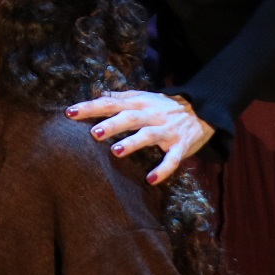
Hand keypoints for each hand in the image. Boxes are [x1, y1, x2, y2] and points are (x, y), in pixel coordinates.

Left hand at [66, 89, 214, 183]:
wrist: (203, 110)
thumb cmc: (166, 106)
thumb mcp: (144, 97)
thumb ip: (122, 97)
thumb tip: (99, 94)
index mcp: (139, 103)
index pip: (110, 103)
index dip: (91, 107)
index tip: (70, 112)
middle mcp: (152, 115)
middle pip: (129, 118)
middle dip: (112, 125)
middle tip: (94, 133)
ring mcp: (167, 130)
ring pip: (149, 135)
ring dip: (133, 143)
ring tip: (115, 152)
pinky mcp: (181, 146)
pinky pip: (172, 159)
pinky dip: (163, 169)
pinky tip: (150, 180)